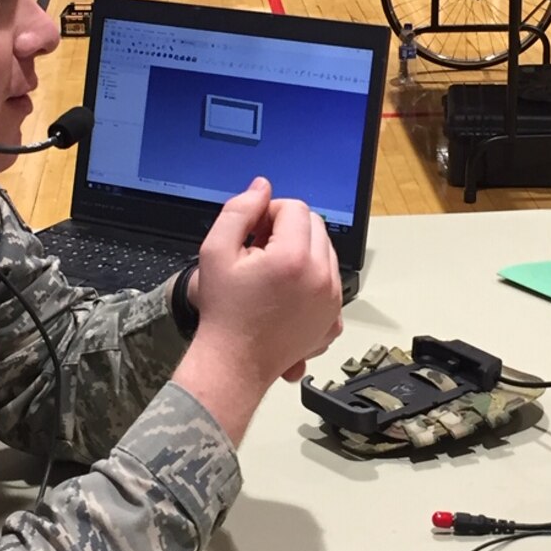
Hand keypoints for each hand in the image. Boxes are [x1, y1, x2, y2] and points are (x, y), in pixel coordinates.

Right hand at [176, 179, 343, 442]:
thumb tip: (262, 188)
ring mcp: (332, 299)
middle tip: (260, 252)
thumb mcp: (216, 251)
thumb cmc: (223, 312)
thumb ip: (239, 210)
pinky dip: (312, 278)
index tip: (253, 234)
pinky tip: (286, 292)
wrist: (234, 363)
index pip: (294, 208)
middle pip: (314, 225)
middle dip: (287, 230)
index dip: (269, 213)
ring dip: (301, 251)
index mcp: (294, 258)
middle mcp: (321, 277)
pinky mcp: (334, 317)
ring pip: (325, 250)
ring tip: (271, 273)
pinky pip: (331, 279)